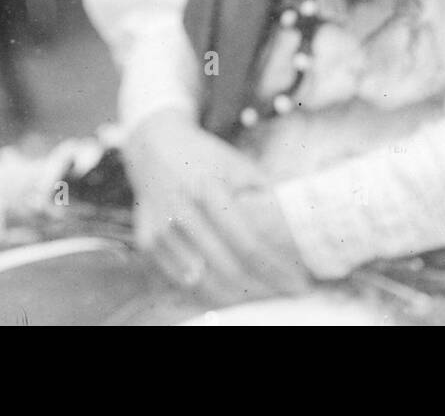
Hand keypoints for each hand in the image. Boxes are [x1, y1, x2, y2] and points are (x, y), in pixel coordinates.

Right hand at [124, 107, 311, 307]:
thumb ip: (264, 196)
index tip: (297, 283)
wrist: (156, 147)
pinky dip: (208, 292)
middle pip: (228, 268)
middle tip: (283, 295)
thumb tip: (293, 230)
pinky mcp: (148, 243)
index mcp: (209, 189)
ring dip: (236, 298)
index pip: (248, 244)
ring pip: (204, 283)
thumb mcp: (239, 165)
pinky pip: (181, 281)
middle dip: (261, 290)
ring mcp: (161, 231)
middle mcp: (182, 212)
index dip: (275, 269)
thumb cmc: (206, 157)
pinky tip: (230, 294)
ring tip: (261, 297)